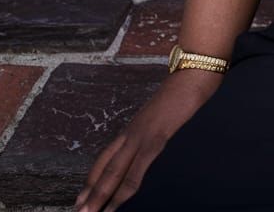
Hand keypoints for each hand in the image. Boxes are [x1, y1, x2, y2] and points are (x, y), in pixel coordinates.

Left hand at [74, 69, 222, 211]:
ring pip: (115, 171)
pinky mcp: (155, 138)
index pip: (106, 157)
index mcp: (133, 127)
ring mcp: (141, 135)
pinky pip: (136, 169)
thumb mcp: (162, 113)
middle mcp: (131, 132)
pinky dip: (125, 189)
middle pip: (105, 167)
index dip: (93, 179)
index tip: (82, 196)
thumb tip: (150, 144)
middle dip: (92, 193)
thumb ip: (153, 129)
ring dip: (102, 195)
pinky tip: (119, 202)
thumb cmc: (182, 93)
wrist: (191, 76)